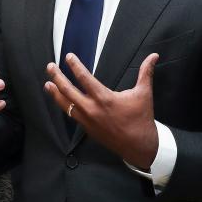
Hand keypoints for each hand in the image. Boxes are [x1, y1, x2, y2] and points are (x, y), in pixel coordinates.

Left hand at [44, 52, 158, 169]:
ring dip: (55, 93)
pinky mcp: (87, 129)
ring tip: (47, 84)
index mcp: (104, 98)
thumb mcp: (144, 93)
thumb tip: (154, 56)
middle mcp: (92, 109)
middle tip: (50, 67)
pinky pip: (72, 115)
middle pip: (68, 91)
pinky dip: (65, 106)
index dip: (75, 66)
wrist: (139, 146)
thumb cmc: (141, 118)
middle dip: (57, 77)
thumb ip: (146, 72)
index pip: (84, 78)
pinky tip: (61, 101)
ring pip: (65, 105)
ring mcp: (87, 121)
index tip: (68, 57)